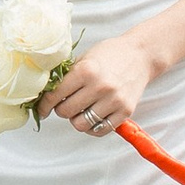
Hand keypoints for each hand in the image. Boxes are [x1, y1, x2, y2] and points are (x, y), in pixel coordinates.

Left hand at [41, 33, 161, 137]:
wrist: (141, 55)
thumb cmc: (111, 54)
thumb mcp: (85, 57)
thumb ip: (68, 75)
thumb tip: (46, 92)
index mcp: (86, 70)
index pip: (56, 95)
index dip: (45, 104)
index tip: (42, 108)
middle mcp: (100, 87)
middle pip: (66, 111)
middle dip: (60, 110)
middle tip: (64, 104)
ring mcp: (114, 100)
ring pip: (81, 124)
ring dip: (75, 120)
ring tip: (79, 111)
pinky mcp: (125, 111)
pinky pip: (101, 130)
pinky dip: (92, 127)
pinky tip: (91, 118)